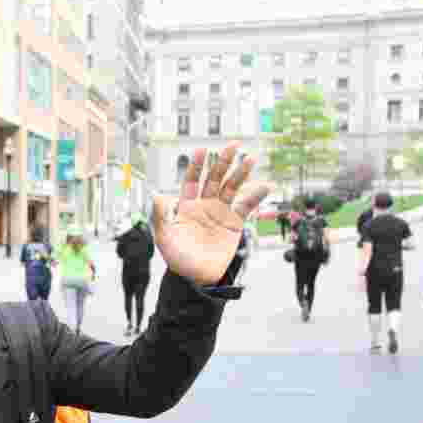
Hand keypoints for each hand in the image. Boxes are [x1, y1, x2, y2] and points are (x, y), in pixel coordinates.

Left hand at [152, 141, 270, 285]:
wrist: (197, 277)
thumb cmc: (178, 258)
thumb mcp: (164, 237)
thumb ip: (160, 216)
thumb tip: (157, 195)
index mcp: (186, 206)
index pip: (191, 181)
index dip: (196, 166)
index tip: (201, 150)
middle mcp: (204, 205)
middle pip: (214, 179)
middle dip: (222, 162)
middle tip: (232, 145)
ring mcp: (220, 213)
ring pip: (231, 188)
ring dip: (241, 173)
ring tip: (250, 159)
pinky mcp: (233, 223)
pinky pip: (246, 206)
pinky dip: (256, 196)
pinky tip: (265, 185)